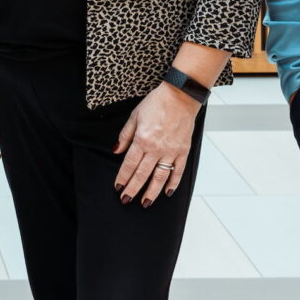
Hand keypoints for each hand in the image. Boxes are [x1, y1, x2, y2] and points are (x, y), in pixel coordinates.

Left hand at [114, 83, 200, 206]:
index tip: (118, 187)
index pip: (129, 164)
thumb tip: (116, 151)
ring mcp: (171, 151)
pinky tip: (167, 192)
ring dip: (152, 192)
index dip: (123, 177)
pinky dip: (173, 183)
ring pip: (160, 177)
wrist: (180, 96)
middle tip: (126, 200)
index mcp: (142, 139)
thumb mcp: (135, 116)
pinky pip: (178, 170)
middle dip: (133, 189)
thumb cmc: (156, 103)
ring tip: (146, 203)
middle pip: (142, 174)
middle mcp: (156, 148)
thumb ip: (125, 135)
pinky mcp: (183, 150)